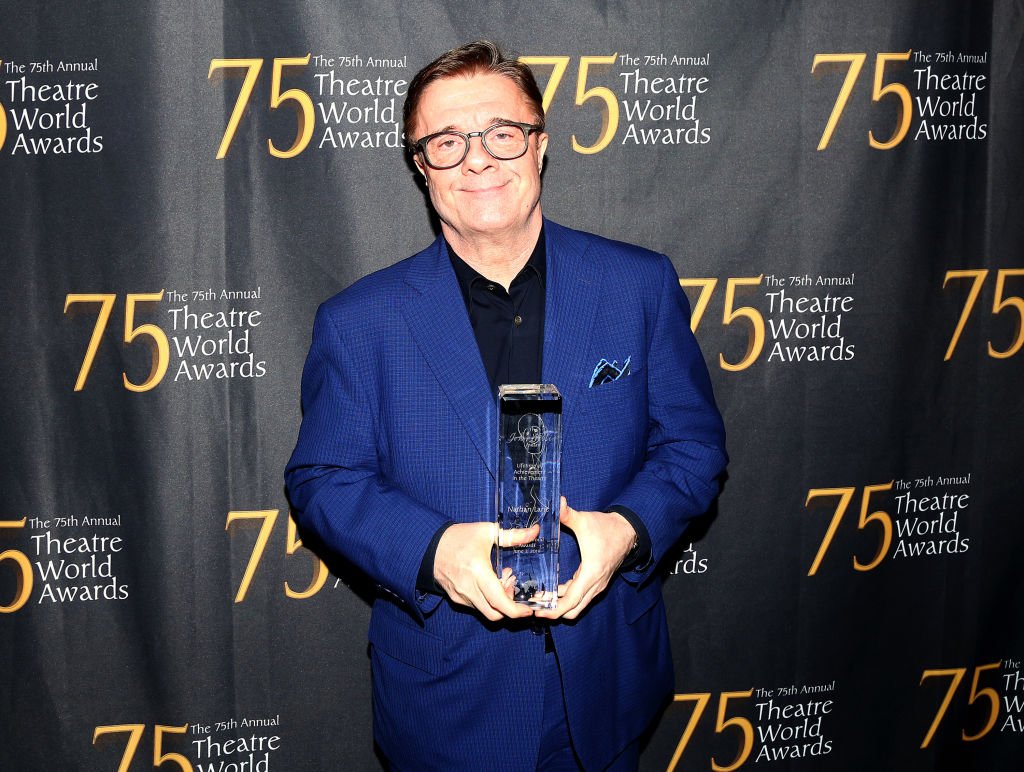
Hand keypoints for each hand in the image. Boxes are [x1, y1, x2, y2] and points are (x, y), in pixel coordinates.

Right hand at [433, 521, 538, 620]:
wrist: (430, 545)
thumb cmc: (459, 537)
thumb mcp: (487, 531)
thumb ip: (513, 535)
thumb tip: (535, 532)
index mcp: (478, 572)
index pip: (500, 602)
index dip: (517, 611)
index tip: (528, 609)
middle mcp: (469, 588)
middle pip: (495, 614)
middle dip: (510, 609)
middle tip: (514, 590)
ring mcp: (461, 596)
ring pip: (486, 612)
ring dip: (498, 604)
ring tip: (500, 583)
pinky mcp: (456, 599)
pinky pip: (476, 607)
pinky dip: (486, 601)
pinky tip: (488, 584)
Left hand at [535, 497, 635, 620]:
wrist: (628, 531)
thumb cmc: (607, 527)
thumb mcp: (585, 520)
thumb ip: (568, 514)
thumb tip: (556, 502)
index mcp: (591, 573)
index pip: (571, 601)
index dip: (554, 609)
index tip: (538, 611)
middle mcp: (595, 585)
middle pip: (573, 610)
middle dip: (553, 611)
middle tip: (534, 606)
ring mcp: (597, 585)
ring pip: (577, 606)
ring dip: (560, 605)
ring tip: (540, 598)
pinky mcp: (596, 582)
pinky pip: (580, 597)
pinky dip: (567, 598)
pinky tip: (552, 589)